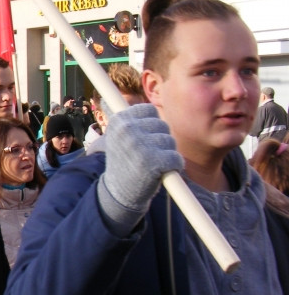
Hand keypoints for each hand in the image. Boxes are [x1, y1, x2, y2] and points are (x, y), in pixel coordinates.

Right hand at [98, 103, 183, 231]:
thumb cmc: (124, 162)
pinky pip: (176, 158)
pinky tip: (161, 173)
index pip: (149, 110)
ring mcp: (139, 145)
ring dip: (167, 153)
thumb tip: (122, 102)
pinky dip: (174, 166)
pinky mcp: (152, 161)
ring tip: (152, 164)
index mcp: (119, 121)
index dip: (151, 125)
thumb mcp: (118, 137)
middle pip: (162, 125)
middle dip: (161, 140)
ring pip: (170, 141)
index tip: (144, 138)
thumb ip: (128, 120)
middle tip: (147, 155)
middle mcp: (127, 130)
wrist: (118, 192)